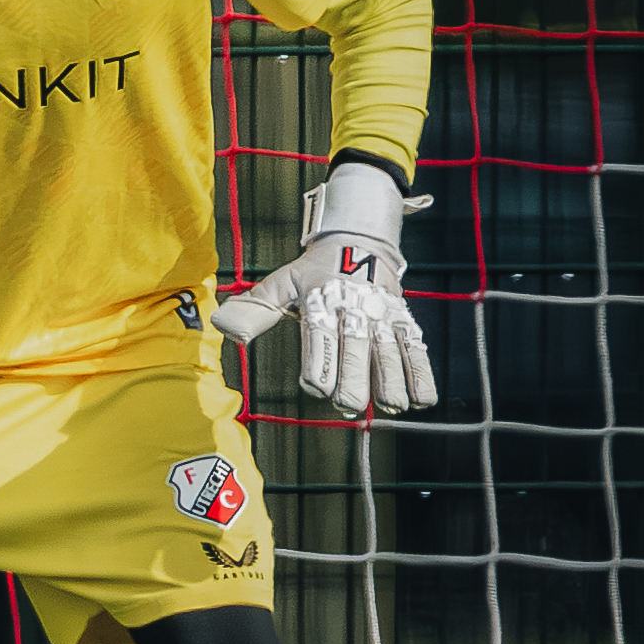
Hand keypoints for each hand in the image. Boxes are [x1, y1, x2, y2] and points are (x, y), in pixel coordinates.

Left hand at [207, 160, 438, 416]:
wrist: (360, 238)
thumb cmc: (313, 272)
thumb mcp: (282, 283)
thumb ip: (255, 309)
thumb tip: (221, 325)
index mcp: (320, 300)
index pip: (319, 334)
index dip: (317, 360)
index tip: (315, 385)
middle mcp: (353, 308)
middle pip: (355, 346)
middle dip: (354, 377)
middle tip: (349, 404)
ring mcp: (381, 315)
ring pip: (388, 350)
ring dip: (391, 378)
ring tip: (392, 405)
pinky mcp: (403, 319)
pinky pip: (415, 347)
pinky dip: (421, 372)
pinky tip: (423, 400)